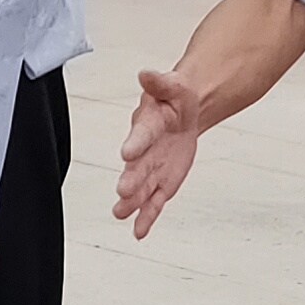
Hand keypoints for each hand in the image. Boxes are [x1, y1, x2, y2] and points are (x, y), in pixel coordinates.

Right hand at [114, 67, 202, 236]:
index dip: (136, 143)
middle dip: (130, 179)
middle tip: (122, 191)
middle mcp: (144, 150)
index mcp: (148, 124)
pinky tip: (138, 232)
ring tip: (120, 213)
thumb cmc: (175, 98)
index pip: (142, 134)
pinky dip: (146, 217)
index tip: (127, 153)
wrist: (184, 113)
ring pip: (142, 188)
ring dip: (132, 202)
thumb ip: (160, 82)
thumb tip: (146, 73)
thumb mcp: (174, 86)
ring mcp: (151, 169)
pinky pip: (154, 202)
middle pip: (137, 166)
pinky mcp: (161, 183)